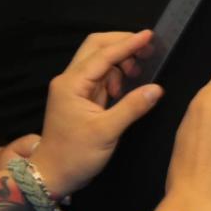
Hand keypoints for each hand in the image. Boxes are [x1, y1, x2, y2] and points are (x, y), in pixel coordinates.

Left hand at [31, 31, 165, 195]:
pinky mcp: (80, 97)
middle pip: (95, 47)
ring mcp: (73, 88)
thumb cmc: (76, 155)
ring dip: (120, 60)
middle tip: (148, 49)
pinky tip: (126, 87)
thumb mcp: (107, 132)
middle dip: (122, 44)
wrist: (53, 174)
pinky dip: (115, 74)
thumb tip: (157, 89)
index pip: (103, 55)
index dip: (128, 44)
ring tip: (138, 74)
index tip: (150, 36)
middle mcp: (69, 80)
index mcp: (72, 84)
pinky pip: (99, 76)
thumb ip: (132, 107)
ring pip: (98, 60)